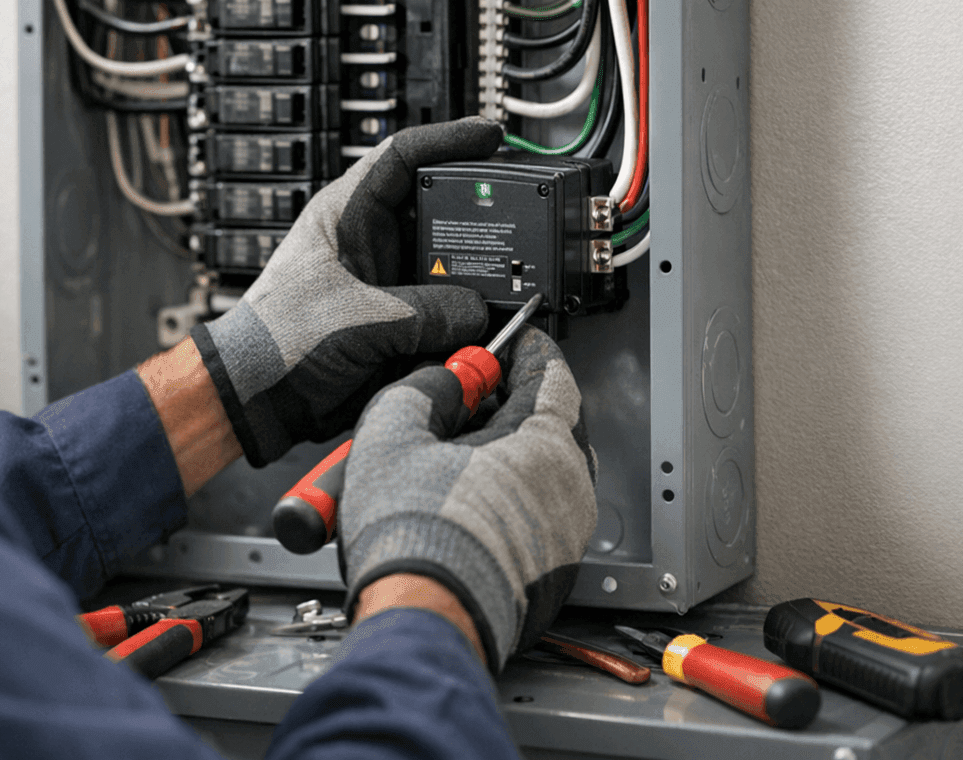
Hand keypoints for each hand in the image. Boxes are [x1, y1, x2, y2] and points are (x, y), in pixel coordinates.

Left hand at [191, 117, 501, 466]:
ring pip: (449, 267)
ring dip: (476, 278)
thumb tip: (476, 312)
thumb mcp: (353, 317)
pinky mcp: (398, 324)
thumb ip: (420, 312)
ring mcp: (387, 283)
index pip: (402, 156)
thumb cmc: (274, 341)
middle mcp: (370, 243)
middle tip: (517, 219)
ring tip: (507, 284)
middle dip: (478, 217)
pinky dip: (467, 321)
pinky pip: (445, 313)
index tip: (491, 136)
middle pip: (438, 211)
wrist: (257, 400)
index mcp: (346, 215)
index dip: (449, 140)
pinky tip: (486, 326)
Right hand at [337, 326, 597, 672]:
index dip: (525, 350)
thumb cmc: (414, 536)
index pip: (551, 372)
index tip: (509, 343)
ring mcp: (566, 534)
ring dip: (506, 454)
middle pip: (550, 422)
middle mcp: (570, 486)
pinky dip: (507, 498)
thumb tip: (439, 381)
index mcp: (545, 442)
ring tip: (451, 456)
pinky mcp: (552, 571)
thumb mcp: (392, 430)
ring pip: (542, 472)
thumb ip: (422, 388)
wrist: (423, 618)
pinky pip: (537, 515)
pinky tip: (461, 503)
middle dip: (509, 404)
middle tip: (467, 398)